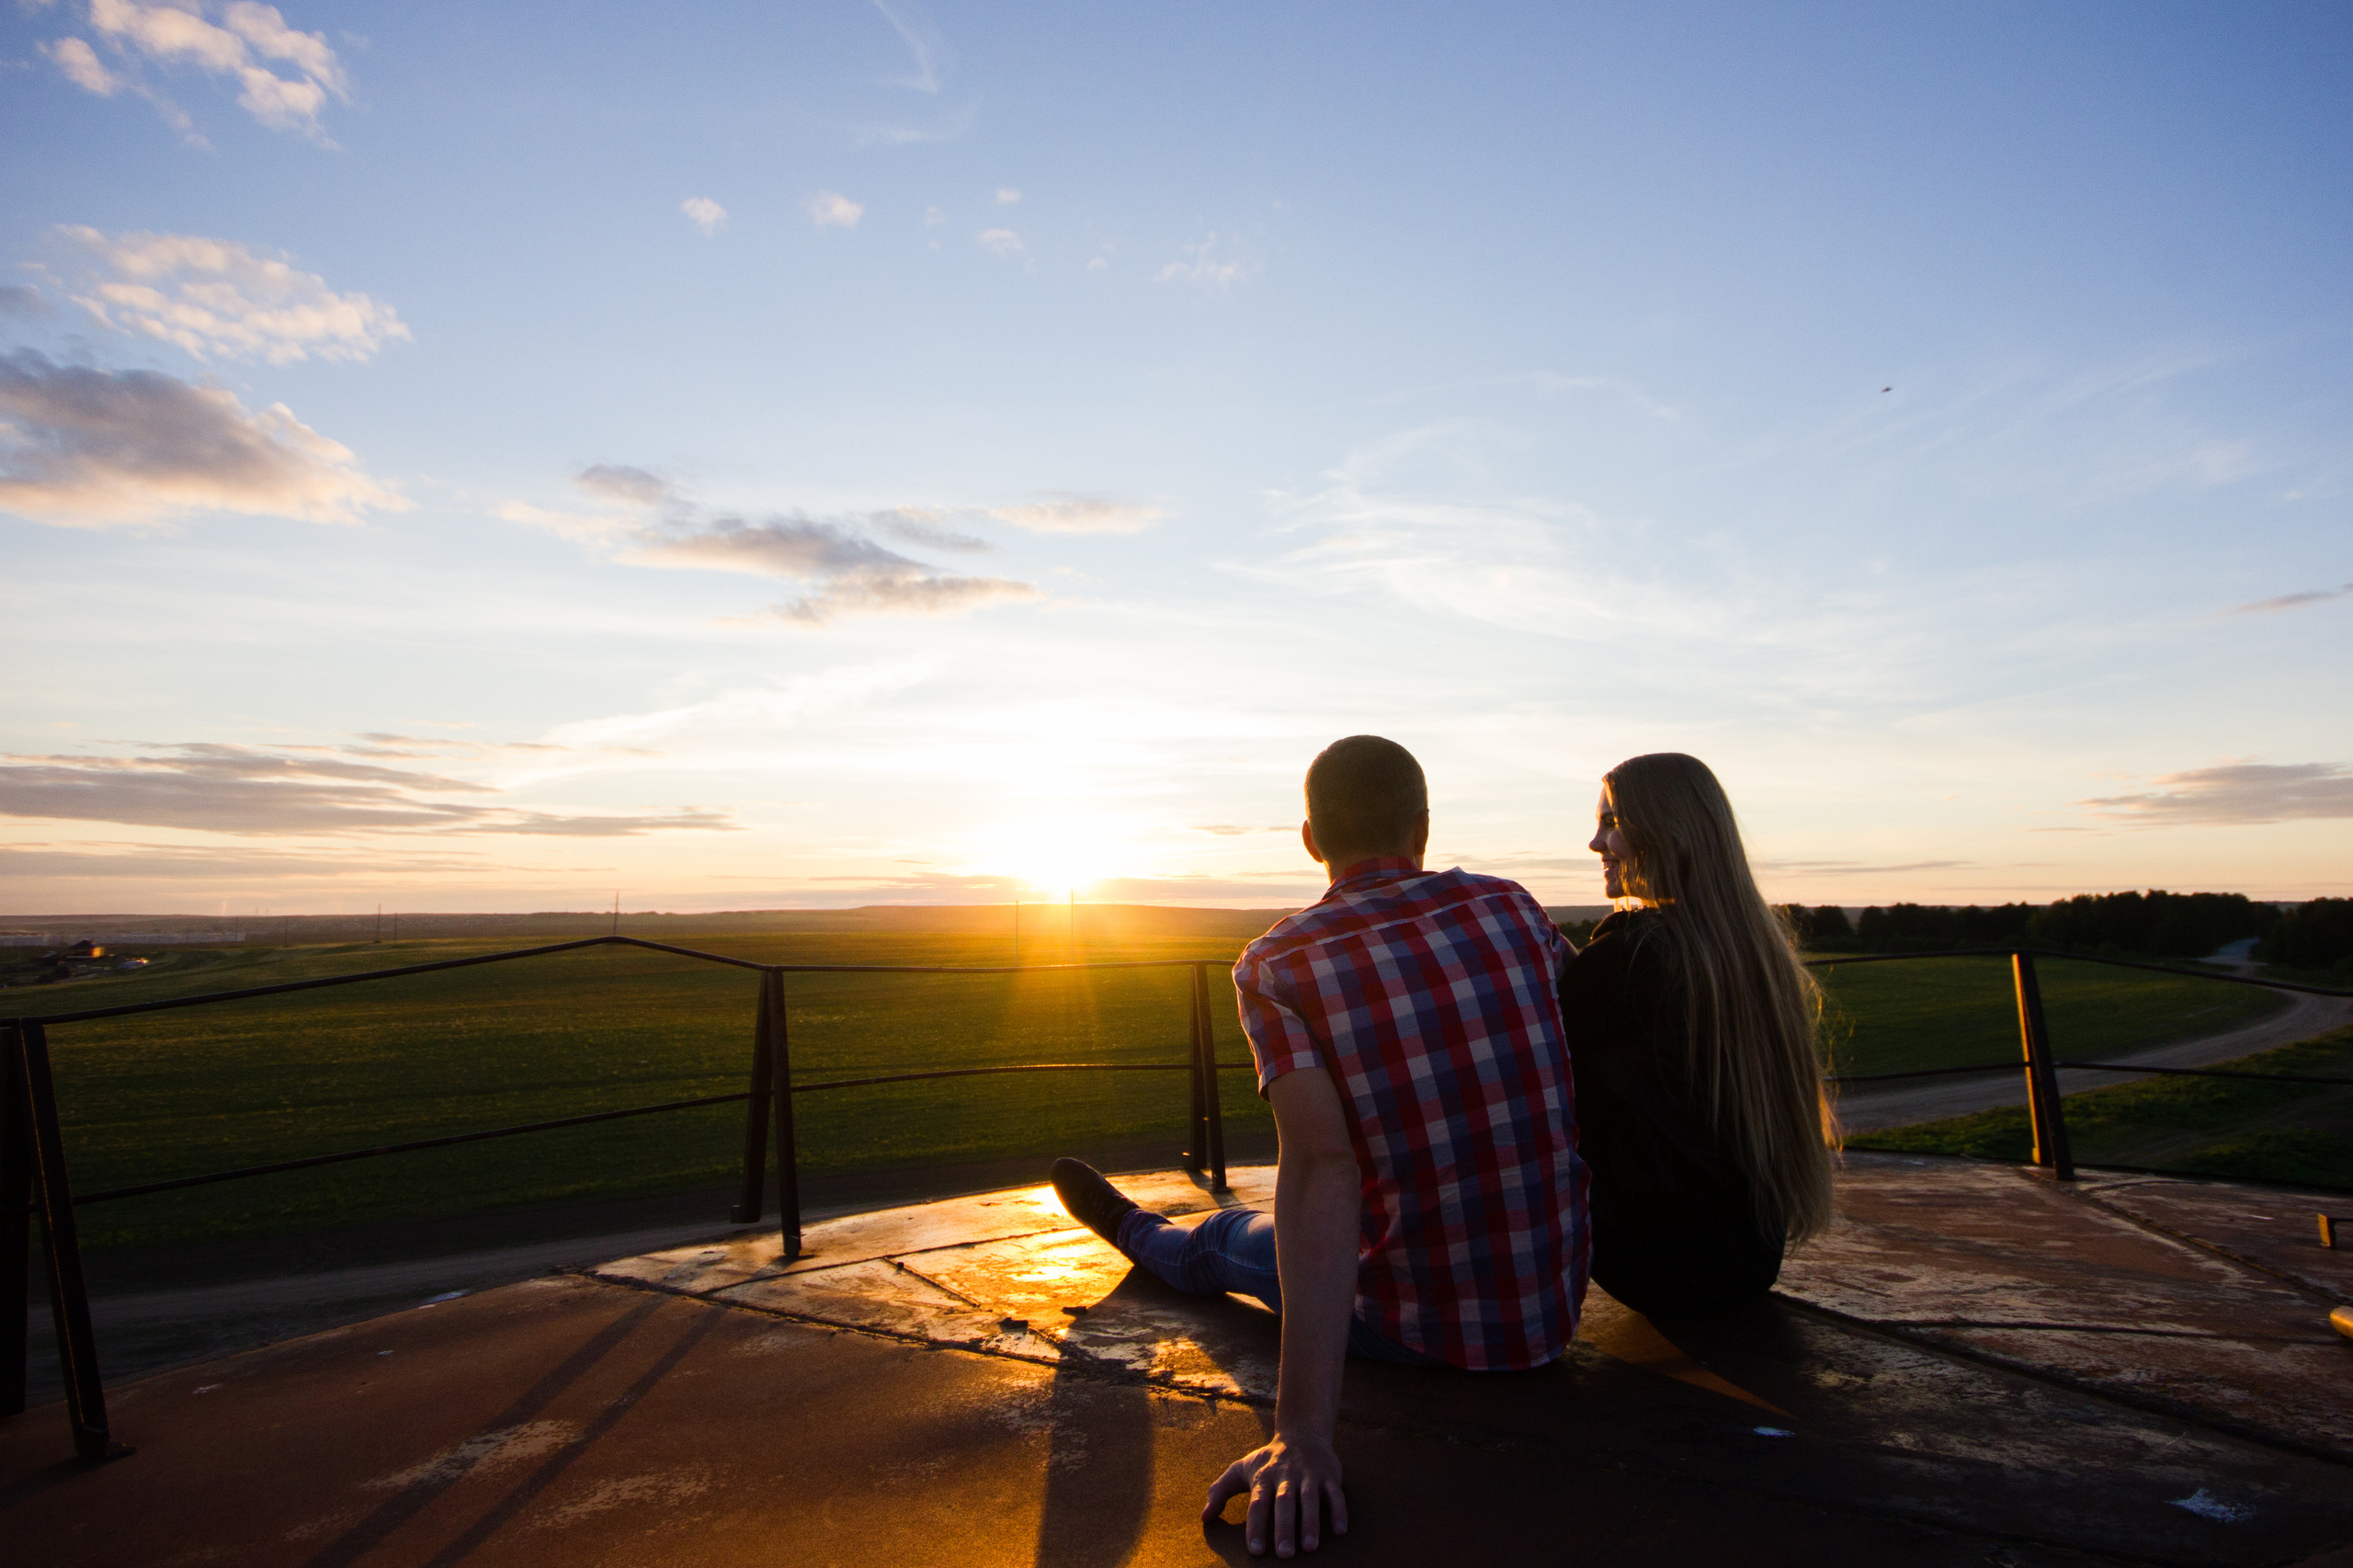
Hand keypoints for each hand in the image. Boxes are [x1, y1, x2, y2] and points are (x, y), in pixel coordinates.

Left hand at [1201, 1431, 1347, 1556]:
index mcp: (1264, 1477)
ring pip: (1310, 1499)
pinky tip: (1340, 1531)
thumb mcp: (1241, 1468)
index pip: (1258, 1503)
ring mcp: (1309, 1474)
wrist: (1301, 1432)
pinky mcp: (1329, 1474)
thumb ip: (1220, 1491)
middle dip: (1284, 1528)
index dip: (1256, 1526)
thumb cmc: (1268, 1460)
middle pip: (1284, 1502)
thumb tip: (1204, 1518)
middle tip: (1284, 1555)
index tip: (1255, 1550)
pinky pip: (1335, 1493)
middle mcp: (1286, 1475)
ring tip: (1309, 1548)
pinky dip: (1339, 1511)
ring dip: (1311, 1523)